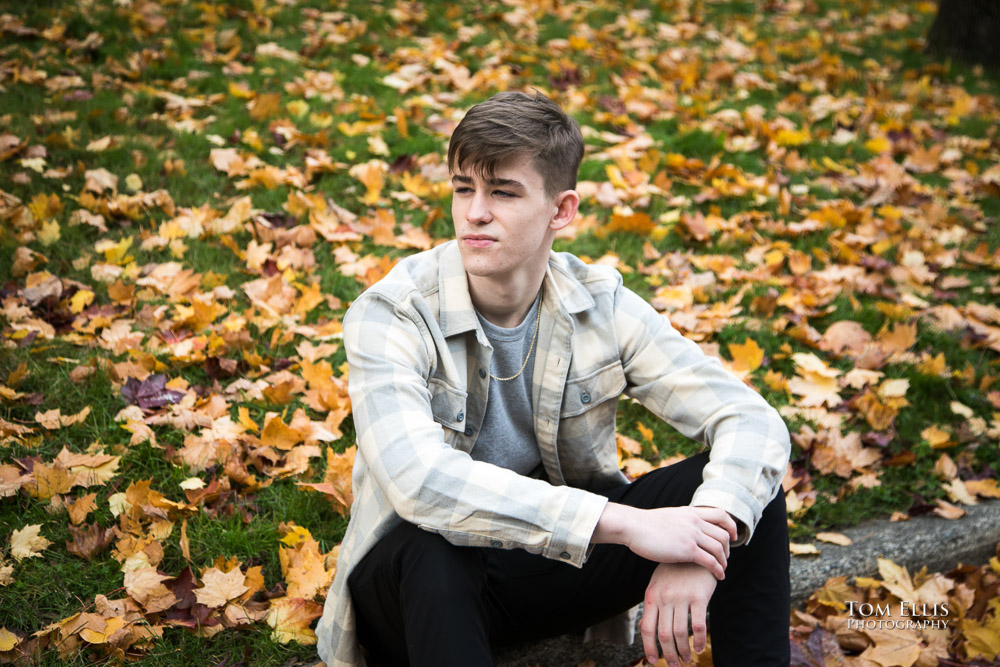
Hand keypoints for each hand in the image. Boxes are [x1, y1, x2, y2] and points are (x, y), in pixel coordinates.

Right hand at [594, 505, 735, 578]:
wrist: (633, 526)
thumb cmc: (645, 525)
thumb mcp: (669, 516)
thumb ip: (681, 521)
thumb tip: (684, 527)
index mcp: (691, 512)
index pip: (721, 514)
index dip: (731, 525)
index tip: (732, 536)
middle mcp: (695, 522)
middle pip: (723, 534)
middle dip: (728, 548)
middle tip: (725, 558)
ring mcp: (692, 535)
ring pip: (719, 548)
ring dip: (724, 561)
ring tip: (722, 570)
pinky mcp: (687, 550)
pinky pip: (710, 561)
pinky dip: (718, 569)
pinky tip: (718, 576)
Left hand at [640, 562, 717, 666]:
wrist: (694, 551)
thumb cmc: (675, 571)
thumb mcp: (658, 584)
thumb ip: (652, 605)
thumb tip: (644, 628)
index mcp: (652, 596)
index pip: (646, 628)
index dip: (649, 647)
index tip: (654, 661)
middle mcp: (664, 598)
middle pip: (663, 635)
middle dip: (669, 654)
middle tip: (675, 665)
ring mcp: (681, 597)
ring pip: (680, 633)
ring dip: (684, 651)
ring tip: (688, 659)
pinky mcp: (699, 597)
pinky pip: (698, 625)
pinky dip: (698, 640)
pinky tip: (699, 647)